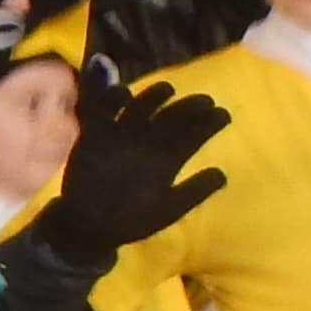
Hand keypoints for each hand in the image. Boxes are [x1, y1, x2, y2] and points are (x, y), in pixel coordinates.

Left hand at [45, 80, 228, 254]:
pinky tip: (124, 90)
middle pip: (172, 116)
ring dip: (157, 94)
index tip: (224, 113)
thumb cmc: (131, 219)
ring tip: (169, 88)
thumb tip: (221, 173)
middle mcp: (143, 142)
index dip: (211, 121)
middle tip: (207, 99)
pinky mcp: (94, 133)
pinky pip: (102, 107)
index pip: (194, 134)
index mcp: (164, 161)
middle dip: (192, 105)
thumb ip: (196, 191)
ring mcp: (117, 135)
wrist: (86, 222)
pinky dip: (112, 96)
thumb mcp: (170, 211)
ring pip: (141, 105)